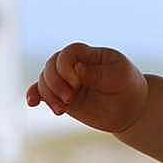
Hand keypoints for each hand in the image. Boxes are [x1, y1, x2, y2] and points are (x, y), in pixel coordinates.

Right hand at [26, 42, 148, 133]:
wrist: (130, 109)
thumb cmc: (128, 86)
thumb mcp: (119, 77)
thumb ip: (97, 73)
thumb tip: (76, 69)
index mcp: (90, 55)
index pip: (68, 52)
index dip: (65, 66)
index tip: (77, 82)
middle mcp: (75, 66)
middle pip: (51, 65)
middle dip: (55, 82)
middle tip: (70, 98)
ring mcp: (67, 81)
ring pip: (44, 79)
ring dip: (48, 94)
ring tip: (61, 109)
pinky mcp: (62, 96)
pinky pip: (41, 92)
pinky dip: (33, 95)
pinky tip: (33, 103)